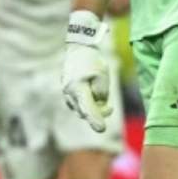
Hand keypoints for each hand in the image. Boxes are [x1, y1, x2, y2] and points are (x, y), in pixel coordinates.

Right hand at [62, 10, 112, 132]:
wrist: (79, 49)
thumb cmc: (92, 61)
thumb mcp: (102, 76)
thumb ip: (101, 93)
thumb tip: (98, 104)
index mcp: (78, 88)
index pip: (87, 109)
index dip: (95, 120)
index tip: (102, 129)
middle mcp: (69, 93)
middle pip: (84, 112)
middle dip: (98, 113)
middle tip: (110, 107)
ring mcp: (66, 93)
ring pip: (81, 109)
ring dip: (93, 108)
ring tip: (102, 99)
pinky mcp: (67, 93)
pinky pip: (78, 104)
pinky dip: (87, 104)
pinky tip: (93, 95)